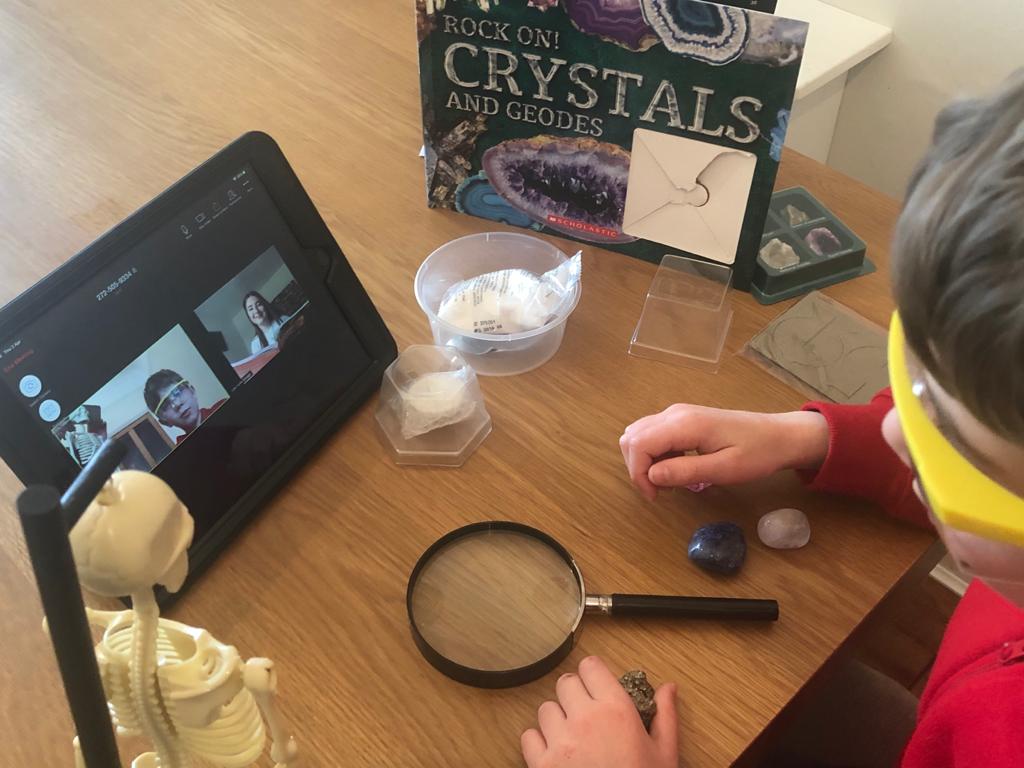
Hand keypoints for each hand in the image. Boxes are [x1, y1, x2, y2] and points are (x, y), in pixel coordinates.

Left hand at [521, 656, 677, 767]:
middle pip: (566, 683)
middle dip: (575, 695)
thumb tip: (668, 688)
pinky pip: (529, 737)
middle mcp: (585, 719)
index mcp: (617, 710)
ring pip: (546, 709)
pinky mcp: (542, 764)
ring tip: (572, 738)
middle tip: (585, 714)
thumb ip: (665, 716)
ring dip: (556, 719)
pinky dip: (539, 743)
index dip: (593, 675)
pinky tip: (556, 755)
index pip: (591, 666)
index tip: (597, 686)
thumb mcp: (664, 754)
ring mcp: (561, 741)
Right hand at [619, 405, 828, 500]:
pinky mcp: (683, 418)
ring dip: (644, 461)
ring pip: (639, 434)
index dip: (638, 473)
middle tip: (660, 491)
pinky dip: (655, 454)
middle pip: (632, 437)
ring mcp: (678, 413)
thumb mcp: (725, 469)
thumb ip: (686, 471)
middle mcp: (675, 414)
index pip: (639, 444)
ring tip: (669, 480)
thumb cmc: (758, 453)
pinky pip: (653, 433)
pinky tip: (676, 467)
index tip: (656, 496)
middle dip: (638, 468)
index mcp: (684, 425)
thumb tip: (651, 476)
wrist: (780, 435)